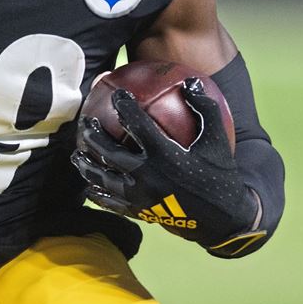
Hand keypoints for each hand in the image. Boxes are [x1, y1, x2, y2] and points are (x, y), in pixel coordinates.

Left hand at [71, 78, 264, 255]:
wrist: (225, 221)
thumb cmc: (221, 176)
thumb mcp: (217, 142)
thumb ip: (205, 110)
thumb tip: (191, 82)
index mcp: (166, 156)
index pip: (137, 125)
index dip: (124, 107)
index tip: (118, 94)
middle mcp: (148, 176)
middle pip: (109, 152)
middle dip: (93, 134)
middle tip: (86, 122)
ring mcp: (141, 196)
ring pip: (103, 178)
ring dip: (87, 165)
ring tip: (76, 155)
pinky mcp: (140, 213)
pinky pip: (111, 203)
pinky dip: (98, 194)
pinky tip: (90, 187)